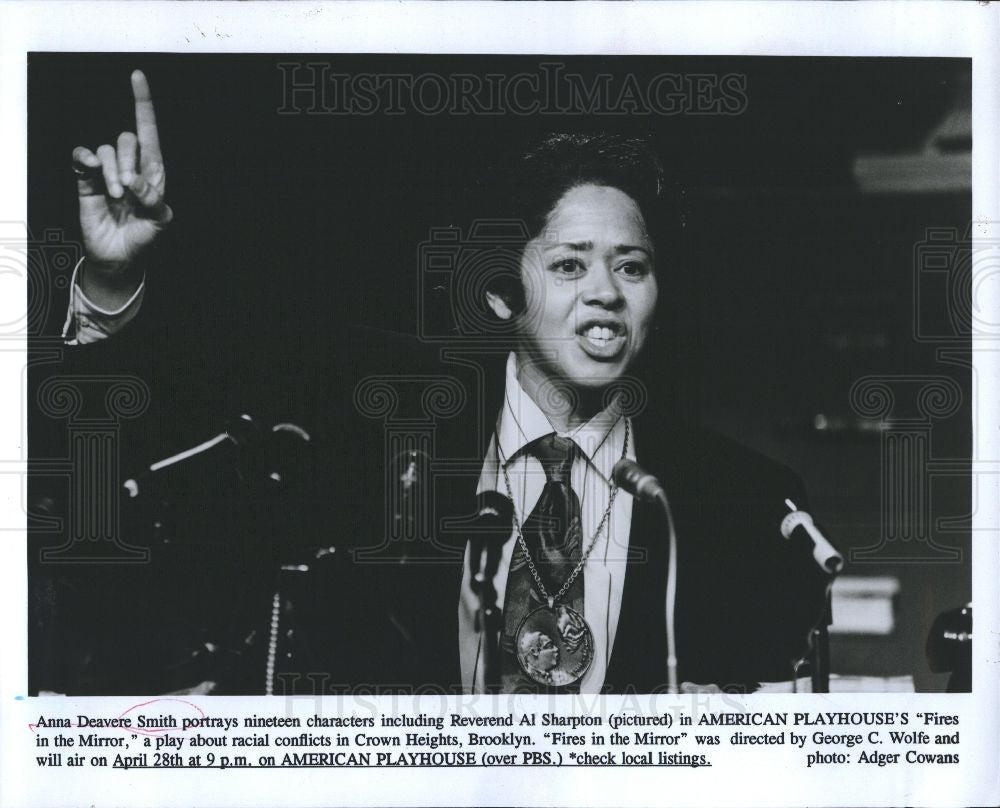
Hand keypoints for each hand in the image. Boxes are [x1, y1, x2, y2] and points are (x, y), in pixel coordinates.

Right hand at [72, 70, 171, 296]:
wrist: (119, 258)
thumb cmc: (144, 237)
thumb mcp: (159, 221)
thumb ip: (154, 200)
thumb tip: (136, 181)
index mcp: (154, 172)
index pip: (150, 132)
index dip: (143, 104)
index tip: (137, 75)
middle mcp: (131, 167)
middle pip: (128, 140)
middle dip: (129, 162)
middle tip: (128, 190)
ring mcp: (108, 172)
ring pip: (107, 150)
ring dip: (111, 171)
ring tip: (115, 196)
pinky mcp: (87, 181)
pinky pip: (82, 158)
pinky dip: (85, 158)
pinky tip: (89, 167)